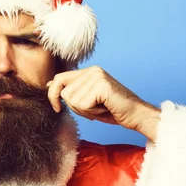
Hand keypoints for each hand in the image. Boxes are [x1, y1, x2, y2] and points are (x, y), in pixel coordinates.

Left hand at [46, 66, 160, 141]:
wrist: (136, 115)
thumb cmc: (113, 110)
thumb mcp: (87, 100)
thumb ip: (72, 91)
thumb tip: (50, 84)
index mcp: (88, 72)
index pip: (59, 78)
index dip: (53, 95)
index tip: (56, 108)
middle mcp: (92, 70)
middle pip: (65, 93)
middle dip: (76, 108)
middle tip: (93, 109)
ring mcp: (97, 76)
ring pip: (73, 101)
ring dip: (86, 111)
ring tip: (101, 108)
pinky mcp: (102, 85)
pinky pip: (83, 105)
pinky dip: (92, 113)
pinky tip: (105, 109)